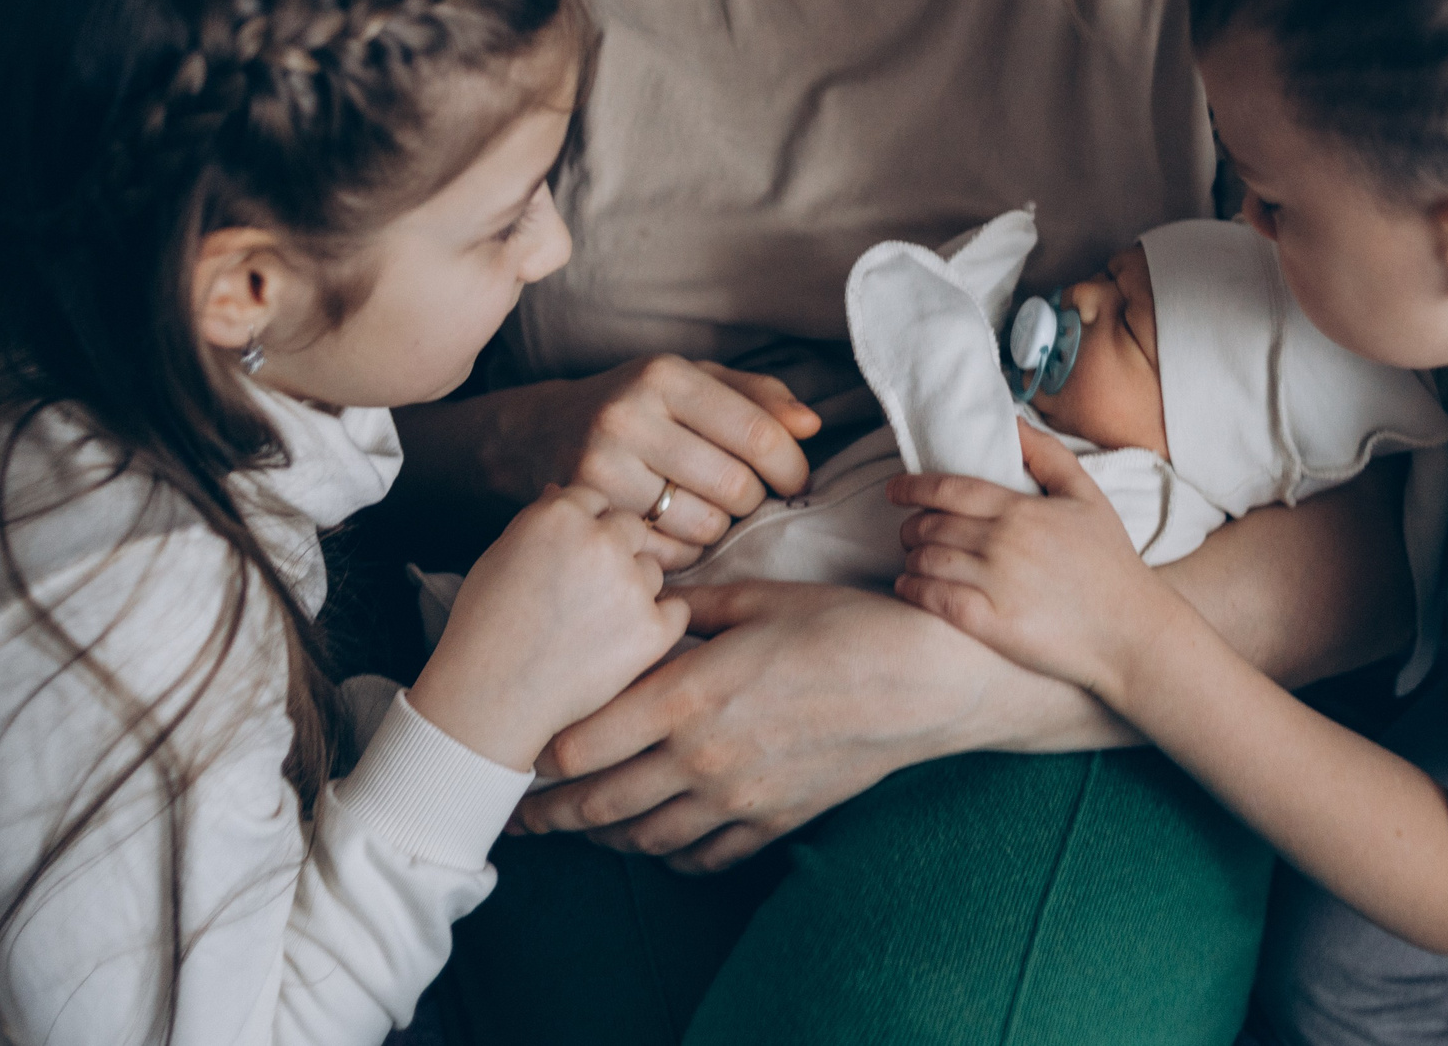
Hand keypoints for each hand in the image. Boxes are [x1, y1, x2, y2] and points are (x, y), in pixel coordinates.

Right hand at [407, 487, 688, 770]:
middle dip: (614, 553)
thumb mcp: (499, 555)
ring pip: (652, 570)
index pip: (596, 499)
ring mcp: (630, 585)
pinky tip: (621, 642)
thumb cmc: (485, 627)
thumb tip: (562, 491)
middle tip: (587, 593)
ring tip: (592, 626)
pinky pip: (675, 611)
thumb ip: (538, 520)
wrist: (491, 698)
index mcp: (559, 515)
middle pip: (631, 528)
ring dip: (634, 590)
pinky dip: (656, 626)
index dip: (584, 529)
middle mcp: (601, 541)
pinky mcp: (652, 630)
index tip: (571, 559)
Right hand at [487, 358, 819, 569]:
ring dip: (721, 528)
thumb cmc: (639, 405)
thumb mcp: (695, 382)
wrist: (542, 432)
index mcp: (665, 376)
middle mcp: (628, 417)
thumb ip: (759, 397)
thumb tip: (812, 425)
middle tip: (743, 495)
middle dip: (754, 499)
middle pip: (735, 487)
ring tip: (706, 508)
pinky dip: (687, 552)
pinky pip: (668, 555)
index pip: (757, 433)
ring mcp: (601, 469)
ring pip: (705, 527)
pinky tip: (674, 529)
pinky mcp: (587, 516)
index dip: (791, 467)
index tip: (796, 480)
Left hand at [513, 578, 1124, 870]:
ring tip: (579, 827)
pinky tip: (656, 841)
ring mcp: (740, 798)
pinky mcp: (775, 821)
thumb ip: (692, 604)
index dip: (541, 749)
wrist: (927, 681)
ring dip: (602, 837)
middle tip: (520, 812)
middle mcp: (702, 757)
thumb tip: (646, 591)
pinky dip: (669, 855)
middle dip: (551, 810)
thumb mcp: (761, 595)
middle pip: (599, 800)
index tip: (519, 744)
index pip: (584, 739)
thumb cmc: (846, 624)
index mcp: (689, 694)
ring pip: (644, 837)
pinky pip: (704, 856)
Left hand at [891, 423, 1181, 705]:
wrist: (1131, 630)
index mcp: (1021, 510)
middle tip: (909, 530)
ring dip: (911, 557)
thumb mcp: (1088, 496)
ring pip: (926, 561)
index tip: (894, 490)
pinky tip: (910, 586)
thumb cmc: (1110, 562)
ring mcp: (995, 584)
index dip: (912, 488)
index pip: (949, 490)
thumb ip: (1048, 455)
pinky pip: (934, 599)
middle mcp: (1003, 543)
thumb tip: (1012, 422)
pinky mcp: (991, 624)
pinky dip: (913, 589)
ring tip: (914, 558)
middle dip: (910, 526)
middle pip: (931, 526)